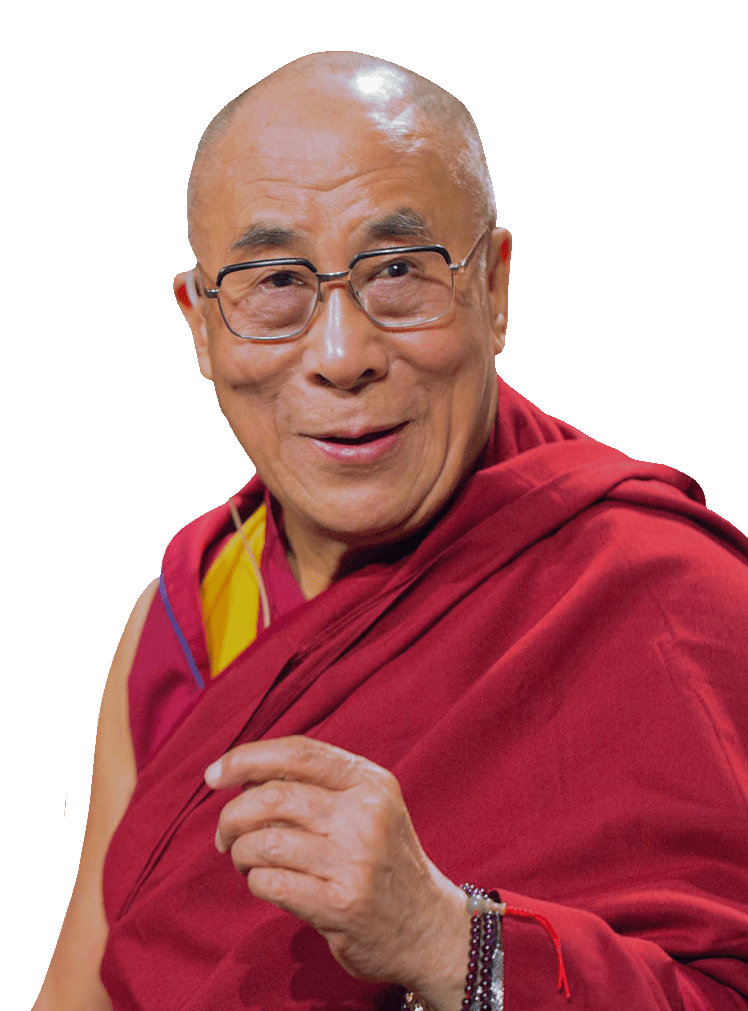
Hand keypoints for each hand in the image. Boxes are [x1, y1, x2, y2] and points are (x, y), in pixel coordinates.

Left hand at [205, 735, 469, 1007]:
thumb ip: (318, 786)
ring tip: (245, 862)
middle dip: (232, 814)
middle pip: (273, 797)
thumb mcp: (368, 808)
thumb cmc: (382, 861)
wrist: (430, 928)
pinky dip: (255, 882)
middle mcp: (365, 815)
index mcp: (370, 782)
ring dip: (241, 853)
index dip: (248, 757)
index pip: (299, 753)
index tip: (214, 774)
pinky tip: (264, 884)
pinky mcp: (342, 905)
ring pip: (265, 842)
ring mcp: (356, 861)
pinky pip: (272, 883)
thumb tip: (244, 775)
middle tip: (224, 834)